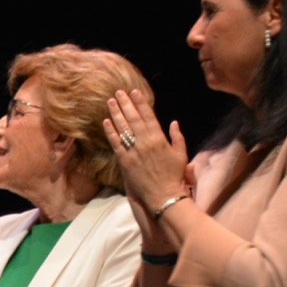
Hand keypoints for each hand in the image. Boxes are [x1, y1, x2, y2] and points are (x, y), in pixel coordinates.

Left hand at [103, 89, 190, 214]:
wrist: (163, 194)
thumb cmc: (174, 175)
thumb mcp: (181, 154)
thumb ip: (177, 137)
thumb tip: (173, 122)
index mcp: (159, 138)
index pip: (148, 115)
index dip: (140, 102)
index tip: (134, 92)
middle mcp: (145, 142)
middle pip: (133, 118)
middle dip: (125, 104)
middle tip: (118, 92)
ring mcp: (133, 151)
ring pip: (123, 128)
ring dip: (116, 113)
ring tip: (110, 101)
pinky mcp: (124, 161)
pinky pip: (115, 143)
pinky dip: (110, 131)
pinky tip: (106, 121)